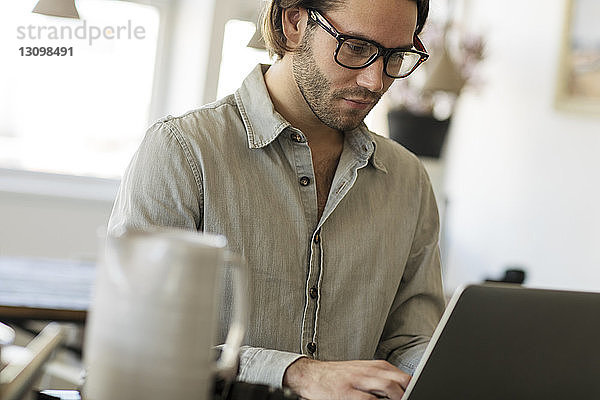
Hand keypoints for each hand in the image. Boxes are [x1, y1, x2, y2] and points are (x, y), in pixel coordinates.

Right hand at [283, 358, 410, 399]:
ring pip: (388, 387)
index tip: (421, 394)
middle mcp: (370, 372)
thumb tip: (406, 388)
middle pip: (400, 381)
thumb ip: (384, 379)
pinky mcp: (346, 393)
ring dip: (397, 397)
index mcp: (376, 367)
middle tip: (413, 399)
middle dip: (409, 393)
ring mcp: (358, 381)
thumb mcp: (364, 372)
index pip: (404, 377)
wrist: (311, 374)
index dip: (414, 388)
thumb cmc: (340, 376)